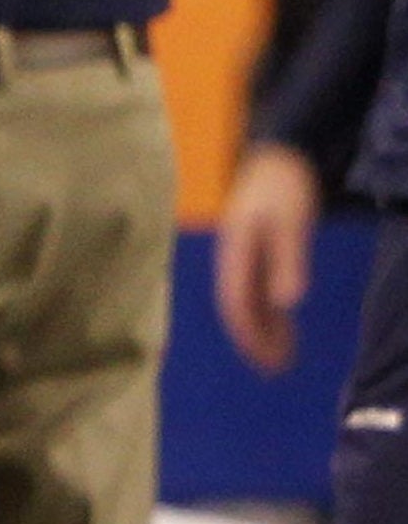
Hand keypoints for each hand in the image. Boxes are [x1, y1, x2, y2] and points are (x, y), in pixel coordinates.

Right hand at [216, 140, 321, 374]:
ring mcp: (242, 259)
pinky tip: (284, 326)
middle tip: (276, 369)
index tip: (265, 360)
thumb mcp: (291, 222)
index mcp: (234, 255)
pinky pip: (257, 292)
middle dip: (255, 341)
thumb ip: (287, 260)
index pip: (235, 304)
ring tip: (283, 357)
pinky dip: (270, 313)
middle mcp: (232, 262)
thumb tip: (286, 303)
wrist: (278, 155)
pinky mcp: (255, 255)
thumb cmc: (283, 187)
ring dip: (264, 331)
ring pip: (248, 304)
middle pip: (238, 310)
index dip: (249, 334)